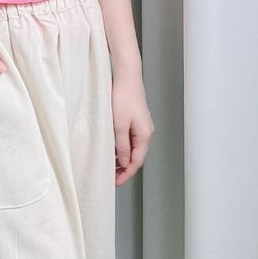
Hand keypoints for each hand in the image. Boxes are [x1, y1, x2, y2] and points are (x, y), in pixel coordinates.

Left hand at [111, 68, 154, 185]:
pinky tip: (113, 150)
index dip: (126, 174)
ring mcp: (142, 126)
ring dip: (123, 158)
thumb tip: (125, 163)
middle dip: (125, 169)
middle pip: (137, 156)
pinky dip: (123, 148)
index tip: (116, 182)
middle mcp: (147, 132)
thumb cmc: (122, 98)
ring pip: (134, 148)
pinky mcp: (137, 120)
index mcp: (145, 135)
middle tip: (112, 177)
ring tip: (110, 166)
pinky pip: (131, 140)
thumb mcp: (119, 125)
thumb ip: (122, 146)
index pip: (137, 161)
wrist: (127, 76)